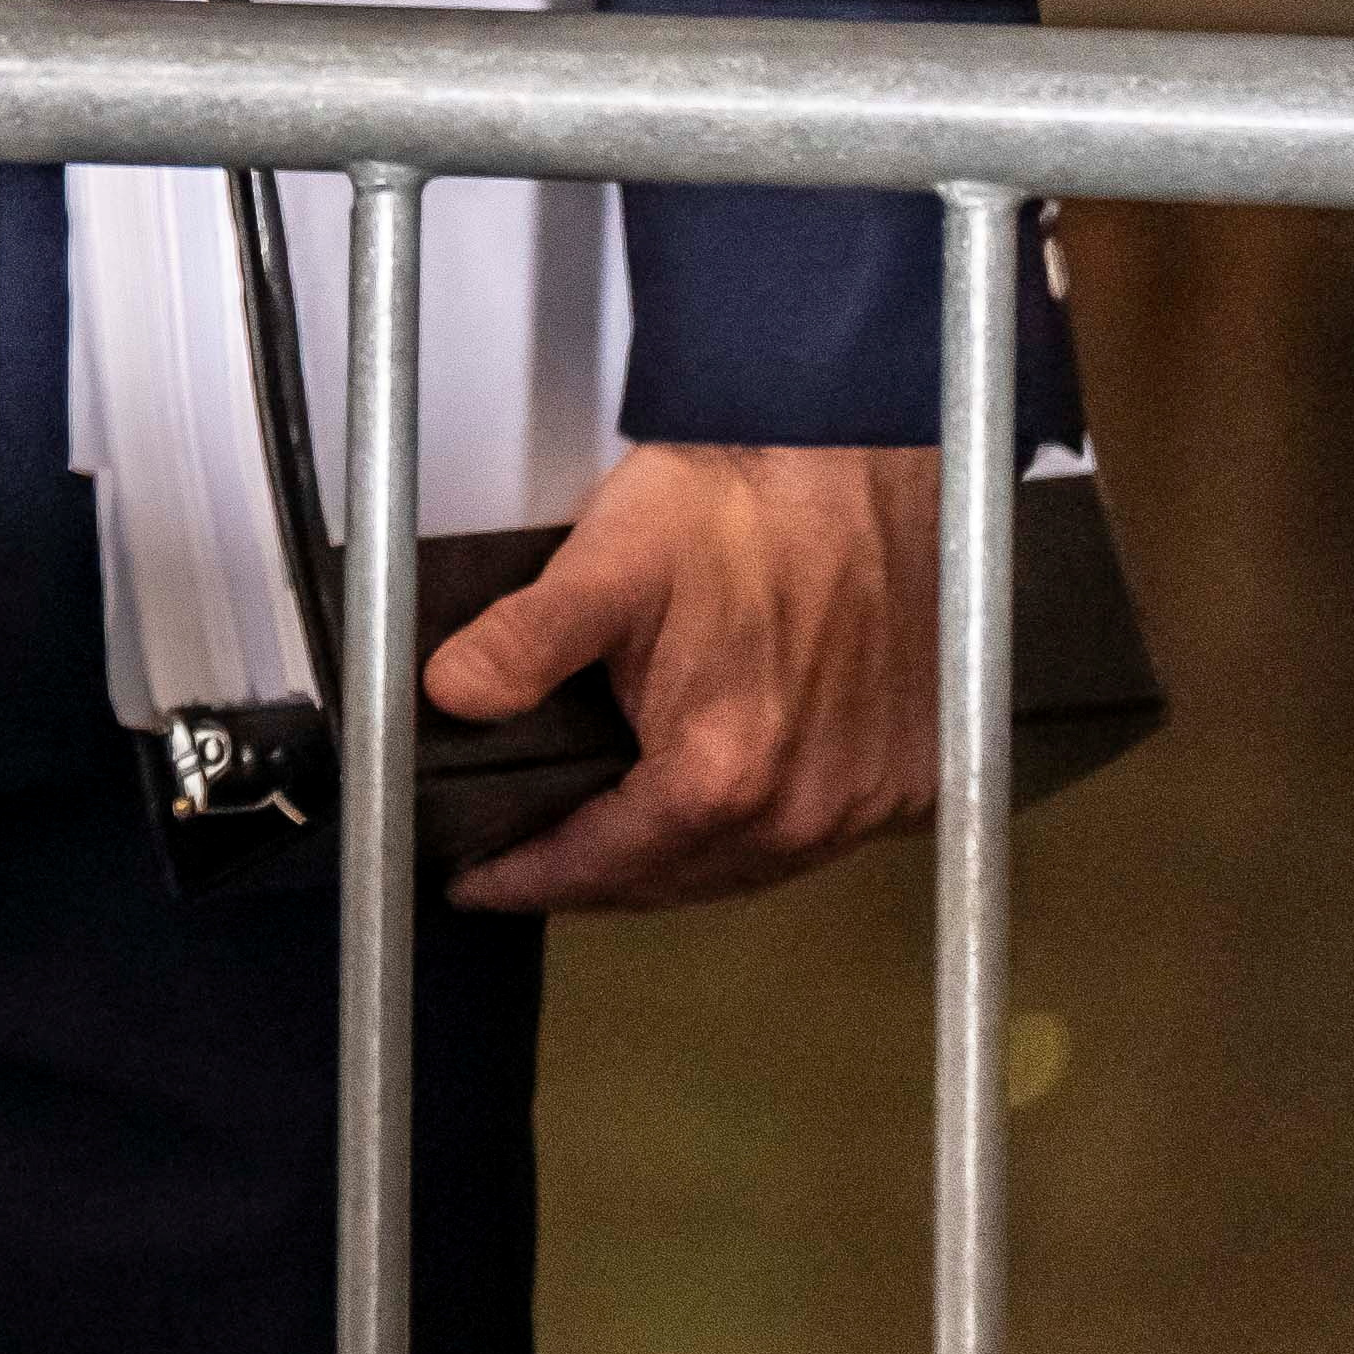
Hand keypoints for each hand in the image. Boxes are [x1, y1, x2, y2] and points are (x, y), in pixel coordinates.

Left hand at [428, 441, 943, 915]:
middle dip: (591, 879)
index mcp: (719, 777)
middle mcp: (800, 814)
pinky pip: (806, 843)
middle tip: (525, 863)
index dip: (526, 878)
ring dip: (668, 864)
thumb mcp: (610, 563)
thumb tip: (446, 696)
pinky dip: (747, 839)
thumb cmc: (751, 507)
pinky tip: (707, 810)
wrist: (876, 469)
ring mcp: (863, 806)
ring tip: (602, 842)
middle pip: (670, 882)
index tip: (474, 884)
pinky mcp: (907, 786)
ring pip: (740, 871)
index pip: (600, 867)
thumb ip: (523, 641)